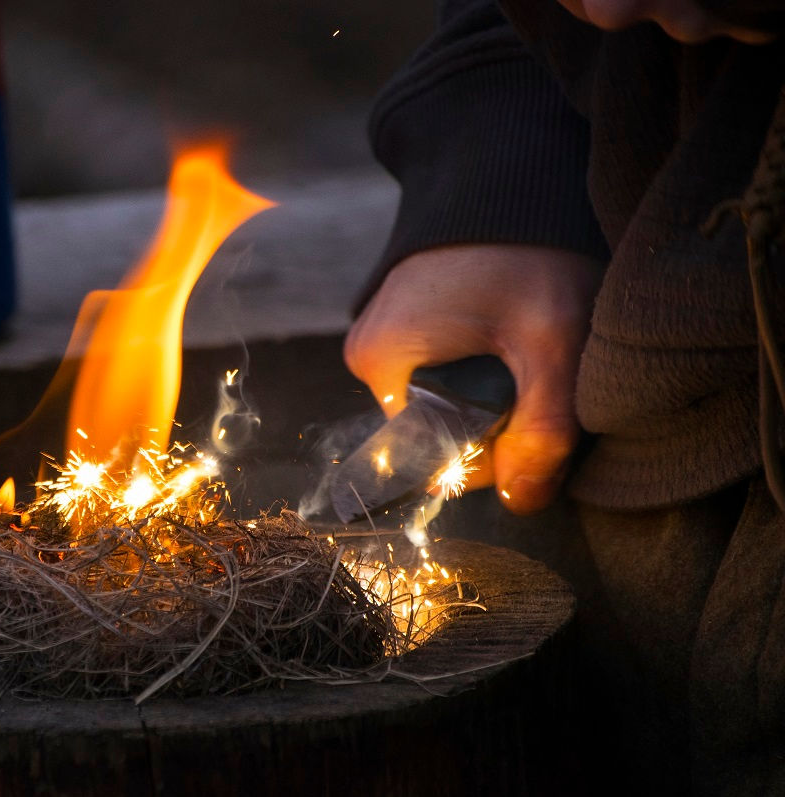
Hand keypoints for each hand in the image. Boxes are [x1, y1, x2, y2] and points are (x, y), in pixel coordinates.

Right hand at [344, 243, 602, 513]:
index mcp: (380, 362)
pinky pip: (443, 376)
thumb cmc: (526, 249)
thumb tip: (519, 501)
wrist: (511, 174)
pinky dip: (484, 372)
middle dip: (498, 423)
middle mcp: (366, 355)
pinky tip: (512, 340)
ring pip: (447, 405)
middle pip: (442, 431)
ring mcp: (381, 337)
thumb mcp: (551, 339)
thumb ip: (544, 427)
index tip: (537, 414)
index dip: (496, 453)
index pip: (437, 455)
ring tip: (529, 351)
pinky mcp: (402, 325)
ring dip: (496, 397)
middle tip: (542, 375)